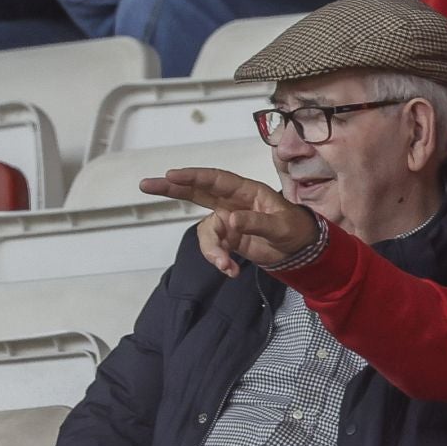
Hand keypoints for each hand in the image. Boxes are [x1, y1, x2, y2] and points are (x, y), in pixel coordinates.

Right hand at [141, 168, 317, 276]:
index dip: (194, 176)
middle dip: (172, 188)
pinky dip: (218, 259)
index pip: (216, 180)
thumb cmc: (294, 228)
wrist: (300, 249)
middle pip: (197, 192)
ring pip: (205, 231)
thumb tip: (231, 220)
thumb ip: (257, 222)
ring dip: (211, 248)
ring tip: (224, 264)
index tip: (172, 175)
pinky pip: (213, 248)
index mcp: (246, 191)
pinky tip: (230, 270)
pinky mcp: (226, 238)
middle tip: (146, 184)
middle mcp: (232, 203)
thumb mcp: (282, 226)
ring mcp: (227, 221)